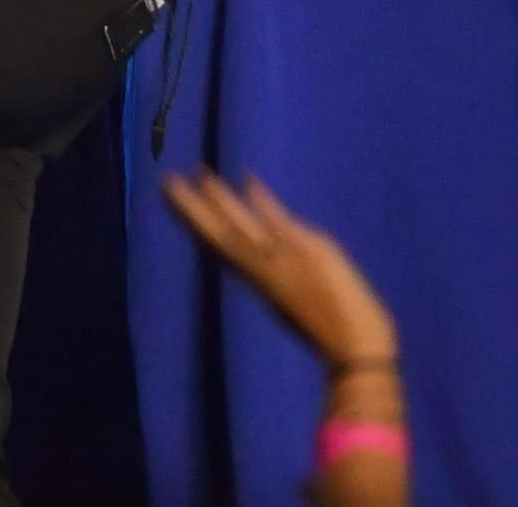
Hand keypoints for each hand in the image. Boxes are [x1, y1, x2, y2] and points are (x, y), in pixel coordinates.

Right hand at [162, 169, 396, 371]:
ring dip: (220, 200)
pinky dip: (262, 202)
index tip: (175, 202)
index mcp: (258, 281)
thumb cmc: (333, 332)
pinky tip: (248, 179)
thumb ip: (282, 270)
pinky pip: (278, 223)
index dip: (196, 223)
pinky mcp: (307, 253)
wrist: (356, 350)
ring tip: (200, 175)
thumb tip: (274, 241)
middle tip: (168, 182)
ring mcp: (283, 260)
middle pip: (220, 234)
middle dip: (192, 209)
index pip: (219, 246)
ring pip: (241, 227)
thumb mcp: (296, 302)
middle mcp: (262, 269)